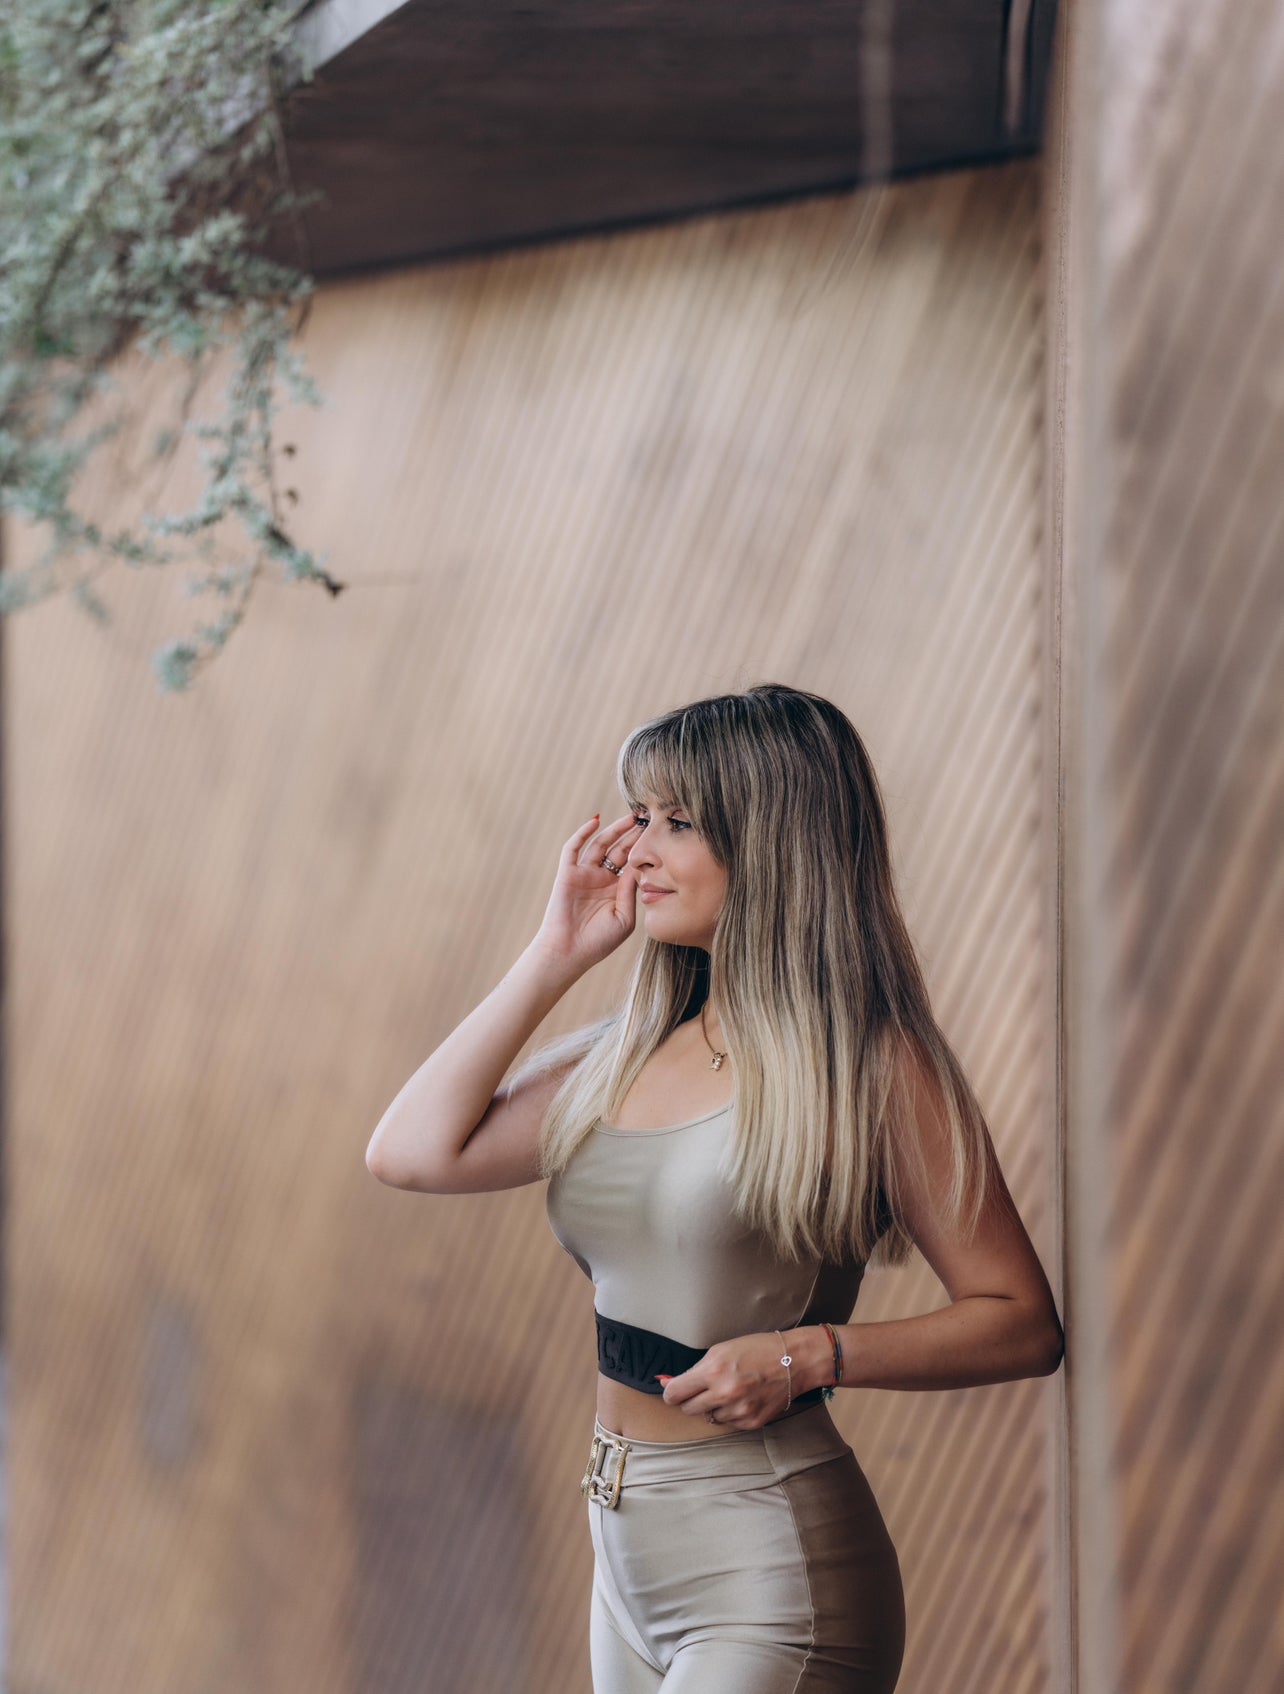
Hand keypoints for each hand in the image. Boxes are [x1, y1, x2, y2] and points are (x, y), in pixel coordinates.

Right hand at [532, 812, 642, 974]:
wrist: (568, 953)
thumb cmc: (598, 942)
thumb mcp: (625, 918)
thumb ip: (631, 892)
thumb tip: (638, 867)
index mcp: (617, 890)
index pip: (634, 863)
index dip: (646, 849)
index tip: (662, 835)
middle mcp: (601, 879)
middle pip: (620, 849)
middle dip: (634, 834)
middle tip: (651, 818)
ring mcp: (584, 874)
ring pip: (601, 844)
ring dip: (615, 829)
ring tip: (632, 816)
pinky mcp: (567, 874)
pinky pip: (573, 848)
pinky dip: (583, 832)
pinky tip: (596, 820)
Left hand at [656, 1332, 793, 1429]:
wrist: (794, 1361)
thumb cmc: (757, 1349)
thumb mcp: (721, 1350)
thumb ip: (697, 1369)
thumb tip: (671, 1383)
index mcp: (713, 1370)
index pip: (675, 1393)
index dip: (671, 1393)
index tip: (674, 1391)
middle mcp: (724, 1393)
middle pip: (688, 1409)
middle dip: (690, 1400)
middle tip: (702, 1390)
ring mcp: (738, 1410)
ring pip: (709, 1418)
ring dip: (713, 1407)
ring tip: (729, 1391)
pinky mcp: (751, 1422)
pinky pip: (729, 1423)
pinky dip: (730, 1413)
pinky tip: (742, 1399)